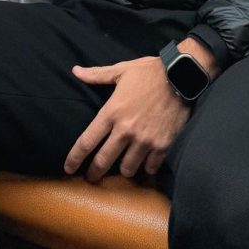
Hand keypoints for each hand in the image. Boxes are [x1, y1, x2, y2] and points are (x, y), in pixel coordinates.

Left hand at [64, 56, 189, 181]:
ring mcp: (145, 140)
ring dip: (123, 169)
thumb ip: (96, 74)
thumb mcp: (120, 70)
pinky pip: (150, 167)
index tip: (68, 168)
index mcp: (112, 112)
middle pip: (103, 162)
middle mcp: (126, 130)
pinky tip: (145, 163)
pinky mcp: (162, 145)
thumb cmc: (148, 72)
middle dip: (94, 173)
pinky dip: (147, 167)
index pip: (87, 141)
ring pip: (127, 169)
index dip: (75, 158)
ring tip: (122, 166)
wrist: (181, 76)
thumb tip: (75, 71)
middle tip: (91, 178)